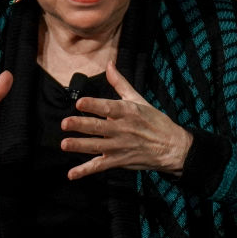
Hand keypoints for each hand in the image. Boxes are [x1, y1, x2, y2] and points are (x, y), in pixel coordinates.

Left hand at [60, 62, 192, 180]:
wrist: (172, 147)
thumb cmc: (154, 121)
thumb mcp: (139, 99)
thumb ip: (120, 83)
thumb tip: (109, 64)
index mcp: (127, 112)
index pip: (108, 107)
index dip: (94, 105)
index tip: (79, 103)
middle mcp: (122, 129)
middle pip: (99, 127)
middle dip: (81, 125)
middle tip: (65, 123)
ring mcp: (120, 146)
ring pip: (97, 146)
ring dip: (80, 146)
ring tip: (64, 144)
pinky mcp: (119, 161)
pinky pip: (100, 166)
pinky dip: (85, 171)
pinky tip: (72, 174)